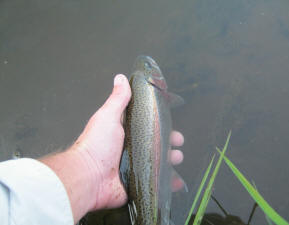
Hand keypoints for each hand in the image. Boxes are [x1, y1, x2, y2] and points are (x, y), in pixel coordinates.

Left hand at [73, 74, 183, 209]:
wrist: (88, 177)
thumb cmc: (96, 145)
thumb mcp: (108, 117)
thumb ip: (118, 99)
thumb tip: (120, 79)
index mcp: (126, 133)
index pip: (148, 126)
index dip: (161, 125)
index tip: (171, 123)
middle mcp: (131, 150)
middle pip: (156, 145)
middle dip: (170, 144)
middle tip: (178, 143)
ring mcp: (134, 167)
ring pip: (158, 163)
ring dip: (170, 162)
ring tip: (177, 158)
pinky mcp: (136, 183)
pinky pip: (154, 183)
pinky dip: (167, 184)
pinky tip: (175, 182)